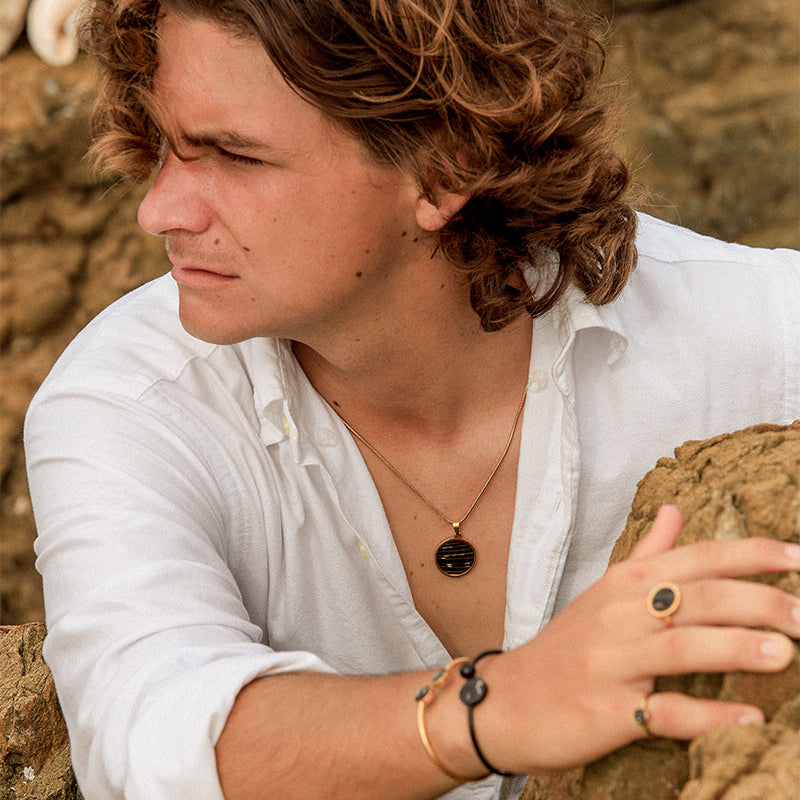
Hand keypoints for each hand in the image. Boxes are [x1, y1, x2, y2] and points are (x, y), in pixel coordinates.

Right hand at [475, 505, 799, 772]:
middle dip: (758, 602)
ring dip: (735, 648)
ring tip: (785, 655)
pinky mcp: (608, 710)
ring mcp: (612, 662)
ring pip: (681, 647)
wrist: (506, 699)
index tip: (799, 558)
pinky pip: (664, 712)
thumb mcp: (603, 592)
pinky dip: (708, 717)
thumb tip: (677, 511)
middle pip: (695, 597)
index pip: (695, 558)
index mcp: (624, 583)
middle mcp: (620, 614)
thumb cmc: (565, 646)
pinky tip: (749, 719)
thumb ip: (647, 553)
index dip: (751, 555)